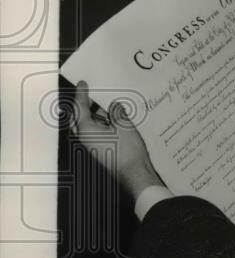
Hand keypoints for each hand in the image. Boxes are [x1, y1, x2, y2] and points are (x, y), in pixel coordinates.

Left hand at [71, 81, 162, 198]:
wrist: (133, 173)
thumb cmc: (127, 151)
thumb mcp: (124, 126)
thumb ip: (117, 113)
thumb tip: (114, 106)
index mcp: (86, 130)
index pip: (80, 108)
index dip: (82, 94)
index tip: (83, 84)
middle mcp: (85, 138)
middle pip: (79, 118)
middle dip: (84, 105)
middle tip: (91, 94)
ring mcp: (92, 145)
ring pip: (88, 125)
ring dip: (96, 115)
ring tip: (108, 105)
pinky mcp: (100, 150)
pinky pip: (96, 132)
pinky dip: (102, 123)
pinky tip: (115, 119)